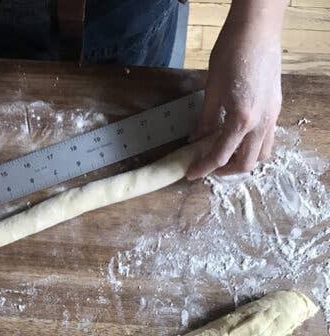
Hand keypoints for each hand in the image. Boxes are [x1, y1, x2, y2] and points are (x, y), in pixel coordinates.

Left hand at [187, 9, 282, 179]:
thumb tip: (196, 140)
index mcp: (242, 119)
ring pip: (263, 152)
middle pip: (247, 162)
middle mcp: (262, 122)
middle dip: (226, 170)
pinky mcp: (276, 106)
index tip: (190, 173)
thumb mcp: (212, 90)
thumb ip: (206, 119)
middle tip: (207, 166)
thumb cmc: (231, 55)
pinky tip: (236, 136)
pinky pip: (268, 136)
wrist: (257, 30)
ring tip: (223, 154)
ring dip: (243, 159)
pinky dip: (253, 144)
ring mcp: (273, 114)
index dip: (204, 167)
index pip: (221, 155)